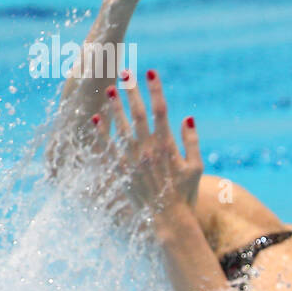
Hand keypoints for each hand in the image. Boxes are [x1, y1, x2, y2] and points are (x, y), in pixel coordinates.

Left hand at [92, 69, 202, 220]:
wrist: (168, 220)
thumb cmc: (185, 194)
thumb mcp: (196, 167)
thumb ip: (192, 142)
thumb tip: (187, 118)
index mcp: (167, 144)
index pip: (161, 109)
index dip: (155, 88)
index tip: (150, 71)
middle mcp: (148, 148)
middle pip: (138, 112)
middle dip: (131, 90)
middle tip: (124, 72)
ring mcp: (133, 159)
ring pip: (121, 126)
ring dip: (115, 106)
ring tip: (109, 89)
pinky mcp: (121, 171)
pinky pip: (108, 148)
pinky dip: (101, 132)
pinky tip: (95, 118)